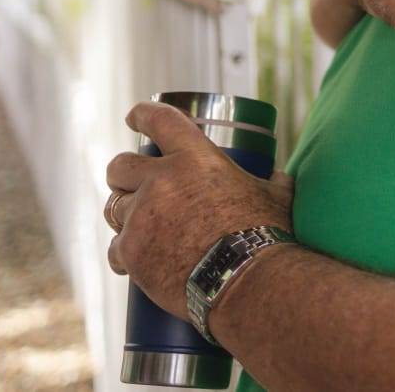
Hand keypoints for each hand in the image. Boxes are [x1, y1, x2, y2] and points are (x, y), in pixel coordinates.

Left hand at [104, 102, 294, 318]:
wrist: (247, 281)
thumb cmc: (266, 236)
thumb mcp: (275, 197)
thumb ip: (272, 182)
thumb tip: (279, 177)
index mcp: (195, 158)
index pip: (159, 119)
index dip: (142, 113)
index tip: (132, 116)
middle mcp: (161, 181)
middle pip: (120, 166)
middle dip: (122, 174)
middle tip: (132, 184)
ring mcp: (141, 217)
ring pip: (114, 209)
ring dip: (127, 216)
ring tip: (145, 230)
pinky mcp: (130, 252)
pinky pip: (115, 248)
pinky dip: (126, 254)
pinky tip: (139, 261)